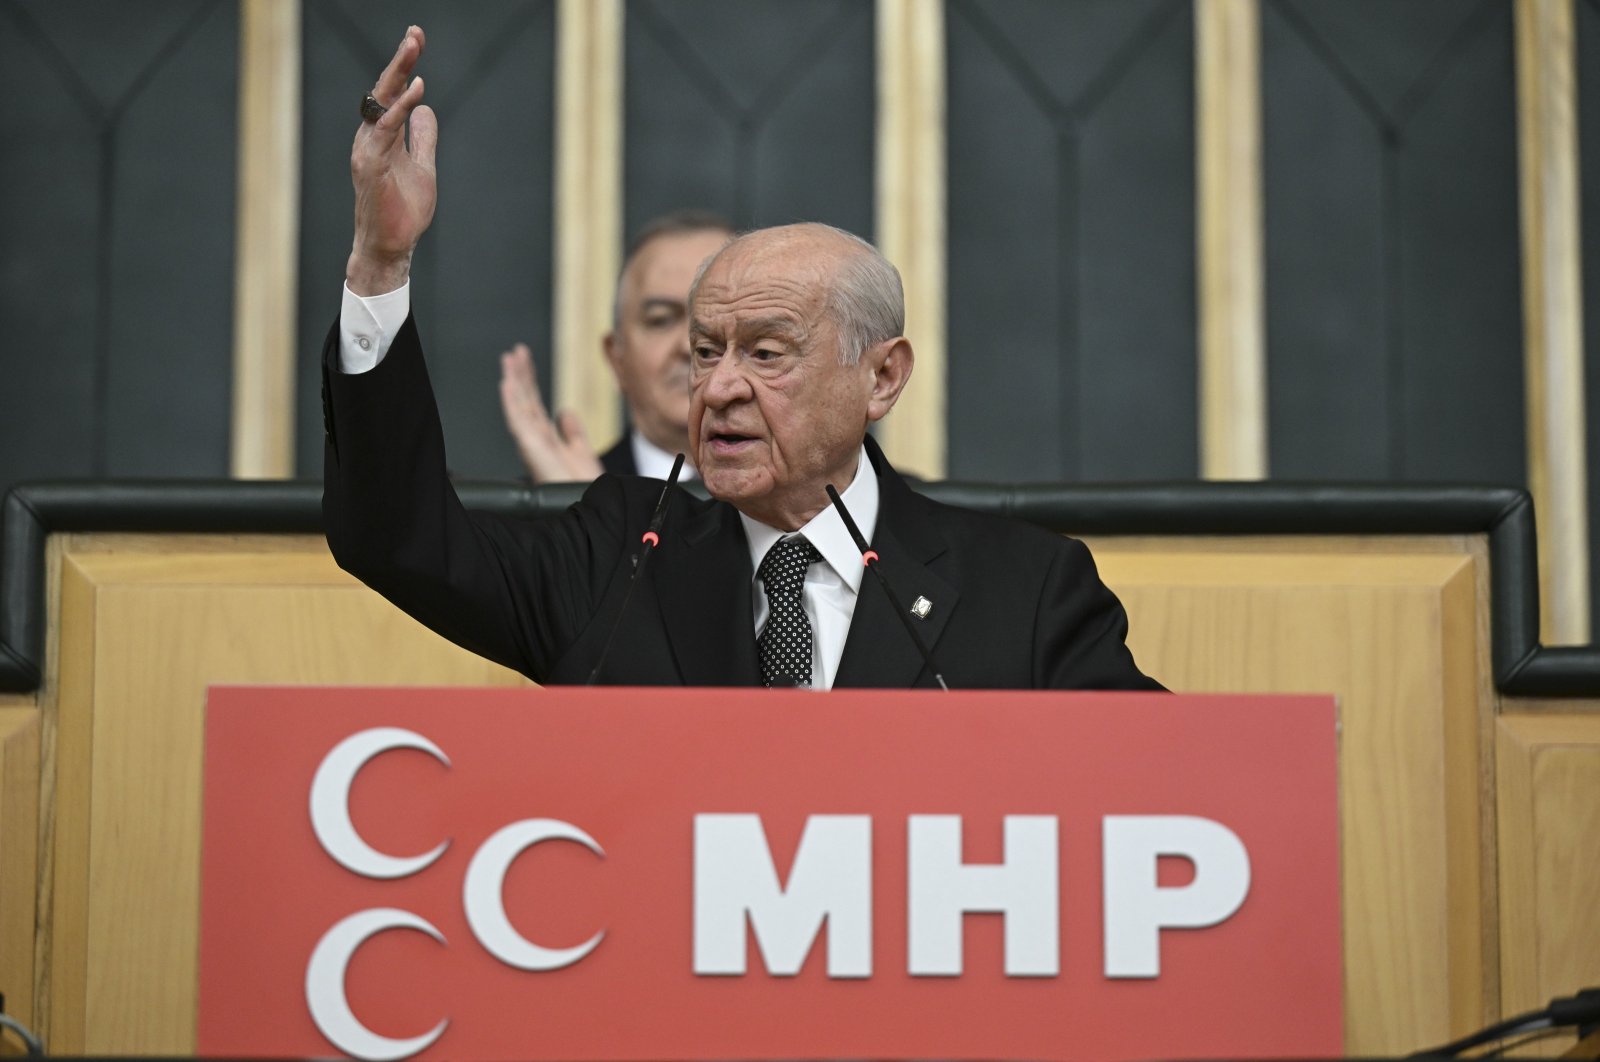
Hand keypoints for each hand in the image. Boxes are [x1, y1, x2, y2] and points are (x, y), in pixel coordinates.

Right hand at [347, 25, 437, 294]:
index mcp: (383, 135)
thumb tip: (426, 109)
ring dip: (399, 74)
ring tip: (413, 48)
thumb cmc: (403, 210)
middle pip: (384, 89)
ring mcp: (368, 149)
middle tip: (415, 33)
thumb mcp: (423, 166)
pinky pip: (385, 129)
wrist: (391, 245)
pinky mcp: (370, 165)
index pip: (393, 93)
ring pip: (381, 103)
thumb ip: (423, 138)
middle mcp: (371, 136)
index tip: (416, 39)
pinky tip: (416, 91)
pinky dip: (399, 108)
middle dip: (400, 60)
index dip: (404, 66)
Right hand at [499, 343, 604, 481]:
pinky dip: (511, 403)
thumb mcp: (580, 452)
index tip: (524, 358)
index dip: (529, 381)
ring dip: (513, 382)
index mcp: (546, 440)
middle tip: (515, 351)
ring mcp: (533, 446)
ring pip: (519, 407)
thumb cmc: (585, 489)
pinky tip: (507, 384)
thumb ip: (571, 431)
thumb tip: (564, 411)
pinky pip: (518, 423)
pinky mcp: (532, 451)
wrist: (593, 510)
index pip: (534, 404)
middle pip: (525, 402)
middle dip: (519, 375)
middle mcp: (536, 442)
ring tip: (509, 359)